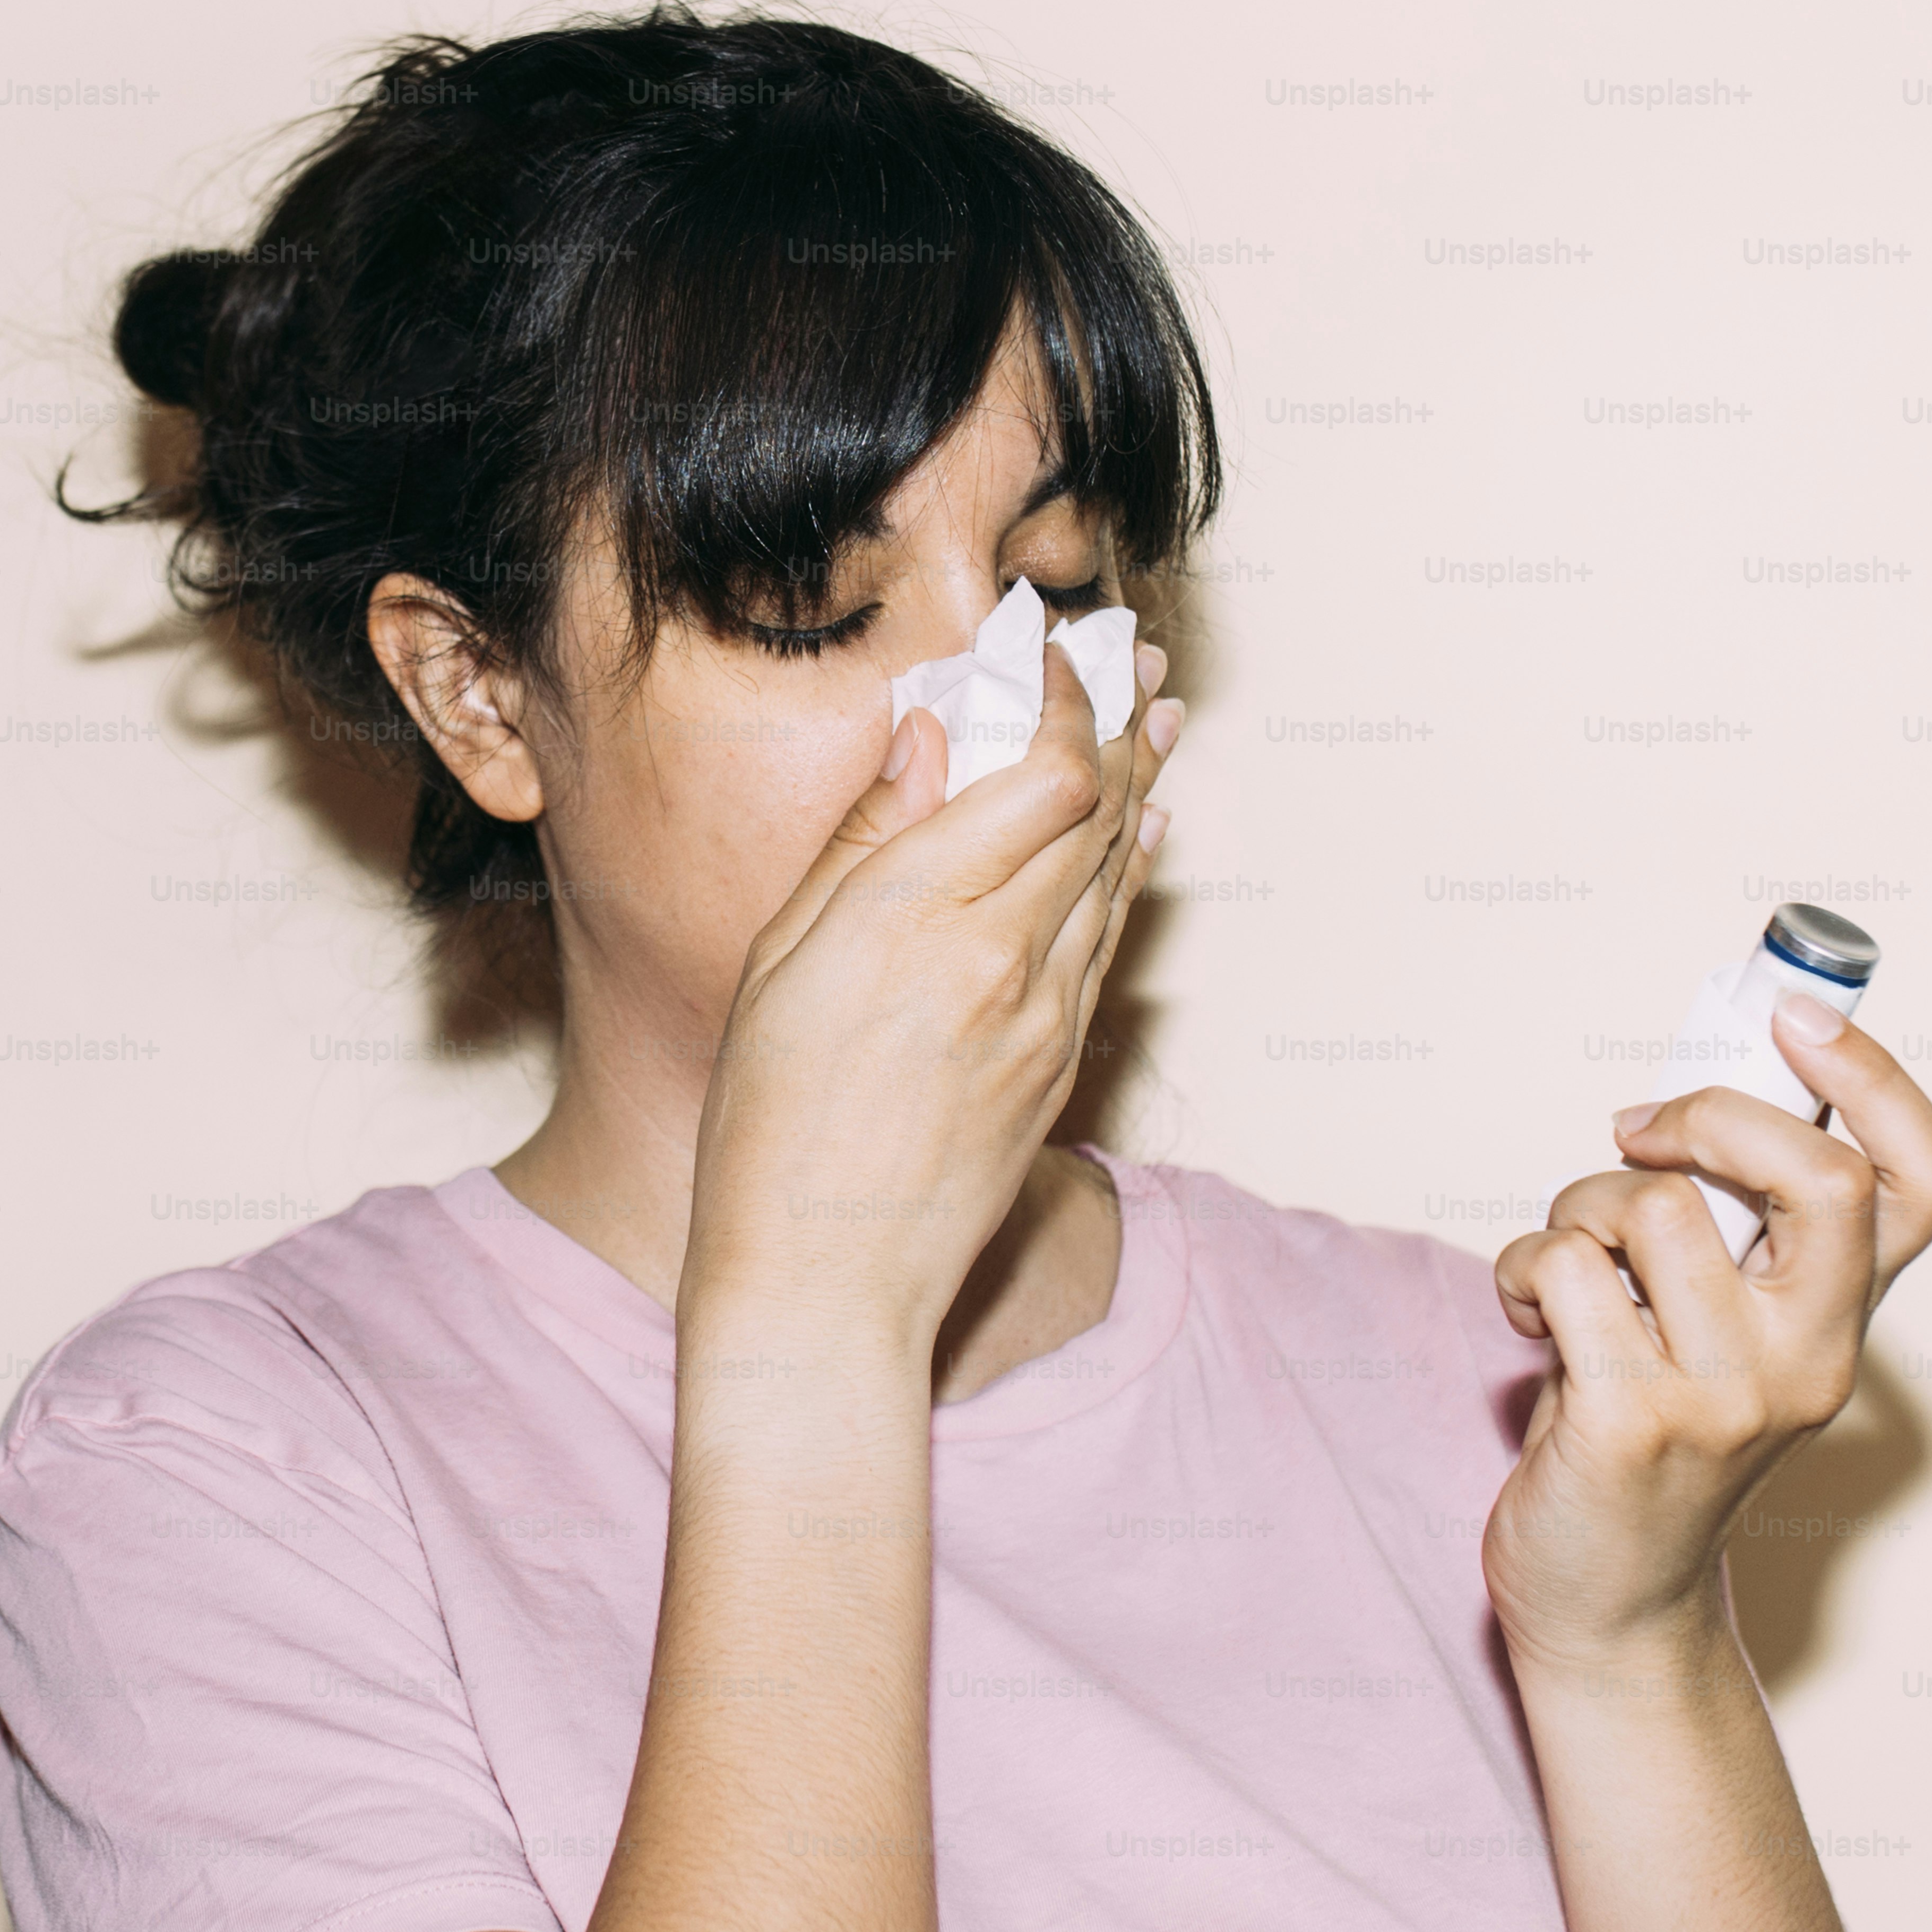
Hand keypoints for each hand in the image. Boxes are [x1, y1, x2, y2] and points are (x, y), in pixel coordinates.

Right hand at [678, 638, 1177, 1361]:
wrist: (826, 1280)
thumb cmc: (768, 1121)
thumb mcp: (781, 960)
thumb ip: (868, 839)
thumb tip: (930, 734)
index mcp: (918, 915)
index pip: (1043, 771)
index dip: (1066, 698)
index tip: (1055, 651)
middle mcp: (1002, 955)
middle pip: (1101, 809)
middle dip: (1123, 721)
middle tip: (1142, 659)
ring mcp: (1046, 1015)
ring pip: (1119, 870)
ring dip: (1144, 784)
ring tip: (1164, 717)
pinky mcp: (1062, 1064)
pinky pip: (1112, 939)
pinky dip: (1133, 870)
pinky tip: (1145, 829)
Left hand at [1481, 997, 1931, 1671]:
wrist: (1609, 1604)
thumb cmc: (1648, 1437)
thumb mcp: (1716, 1330)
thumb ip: (1728, 1233)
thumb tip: (1685, 1098)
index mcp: (1843, 1321)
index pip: (1928, 1181)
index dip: (1877, 1077)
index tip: (1797, 1017)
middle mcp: (1809, 1358)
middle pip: (1817, 1176)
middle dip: (1711, 1115)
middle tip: (1639, 1134)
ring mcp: (1728, 1395)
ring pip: (1649, 1206)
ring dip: (1578, 1208)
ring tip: (1567, 1269)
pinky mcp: (1633, 1420)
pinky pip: (1561, 1266)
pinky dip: (1522, 1270)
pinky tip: (1530, 1322)